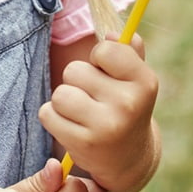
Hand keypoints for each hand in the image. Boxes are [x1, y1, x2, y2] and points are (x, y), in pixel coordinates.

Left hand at [40, 35, 160, 191]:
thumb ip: (127, 49)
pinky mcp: (83, 145)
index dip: (98, 58)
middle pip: (74, 70)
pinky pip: (47, 114)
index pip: (105, 49)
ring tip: (80, 111)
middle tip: (93, 97)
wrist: (129, 158)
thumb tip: (110, 33)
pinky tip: (72, 126)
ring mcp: (106, 126)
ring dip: (63, 100)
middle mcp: (128, 104)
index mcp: (145, 81)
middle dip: (77, 81)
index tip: (106, 72)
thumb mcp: (136, 78)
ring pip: (59, 93)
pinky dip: (53, 117)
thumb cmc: (126, 106)